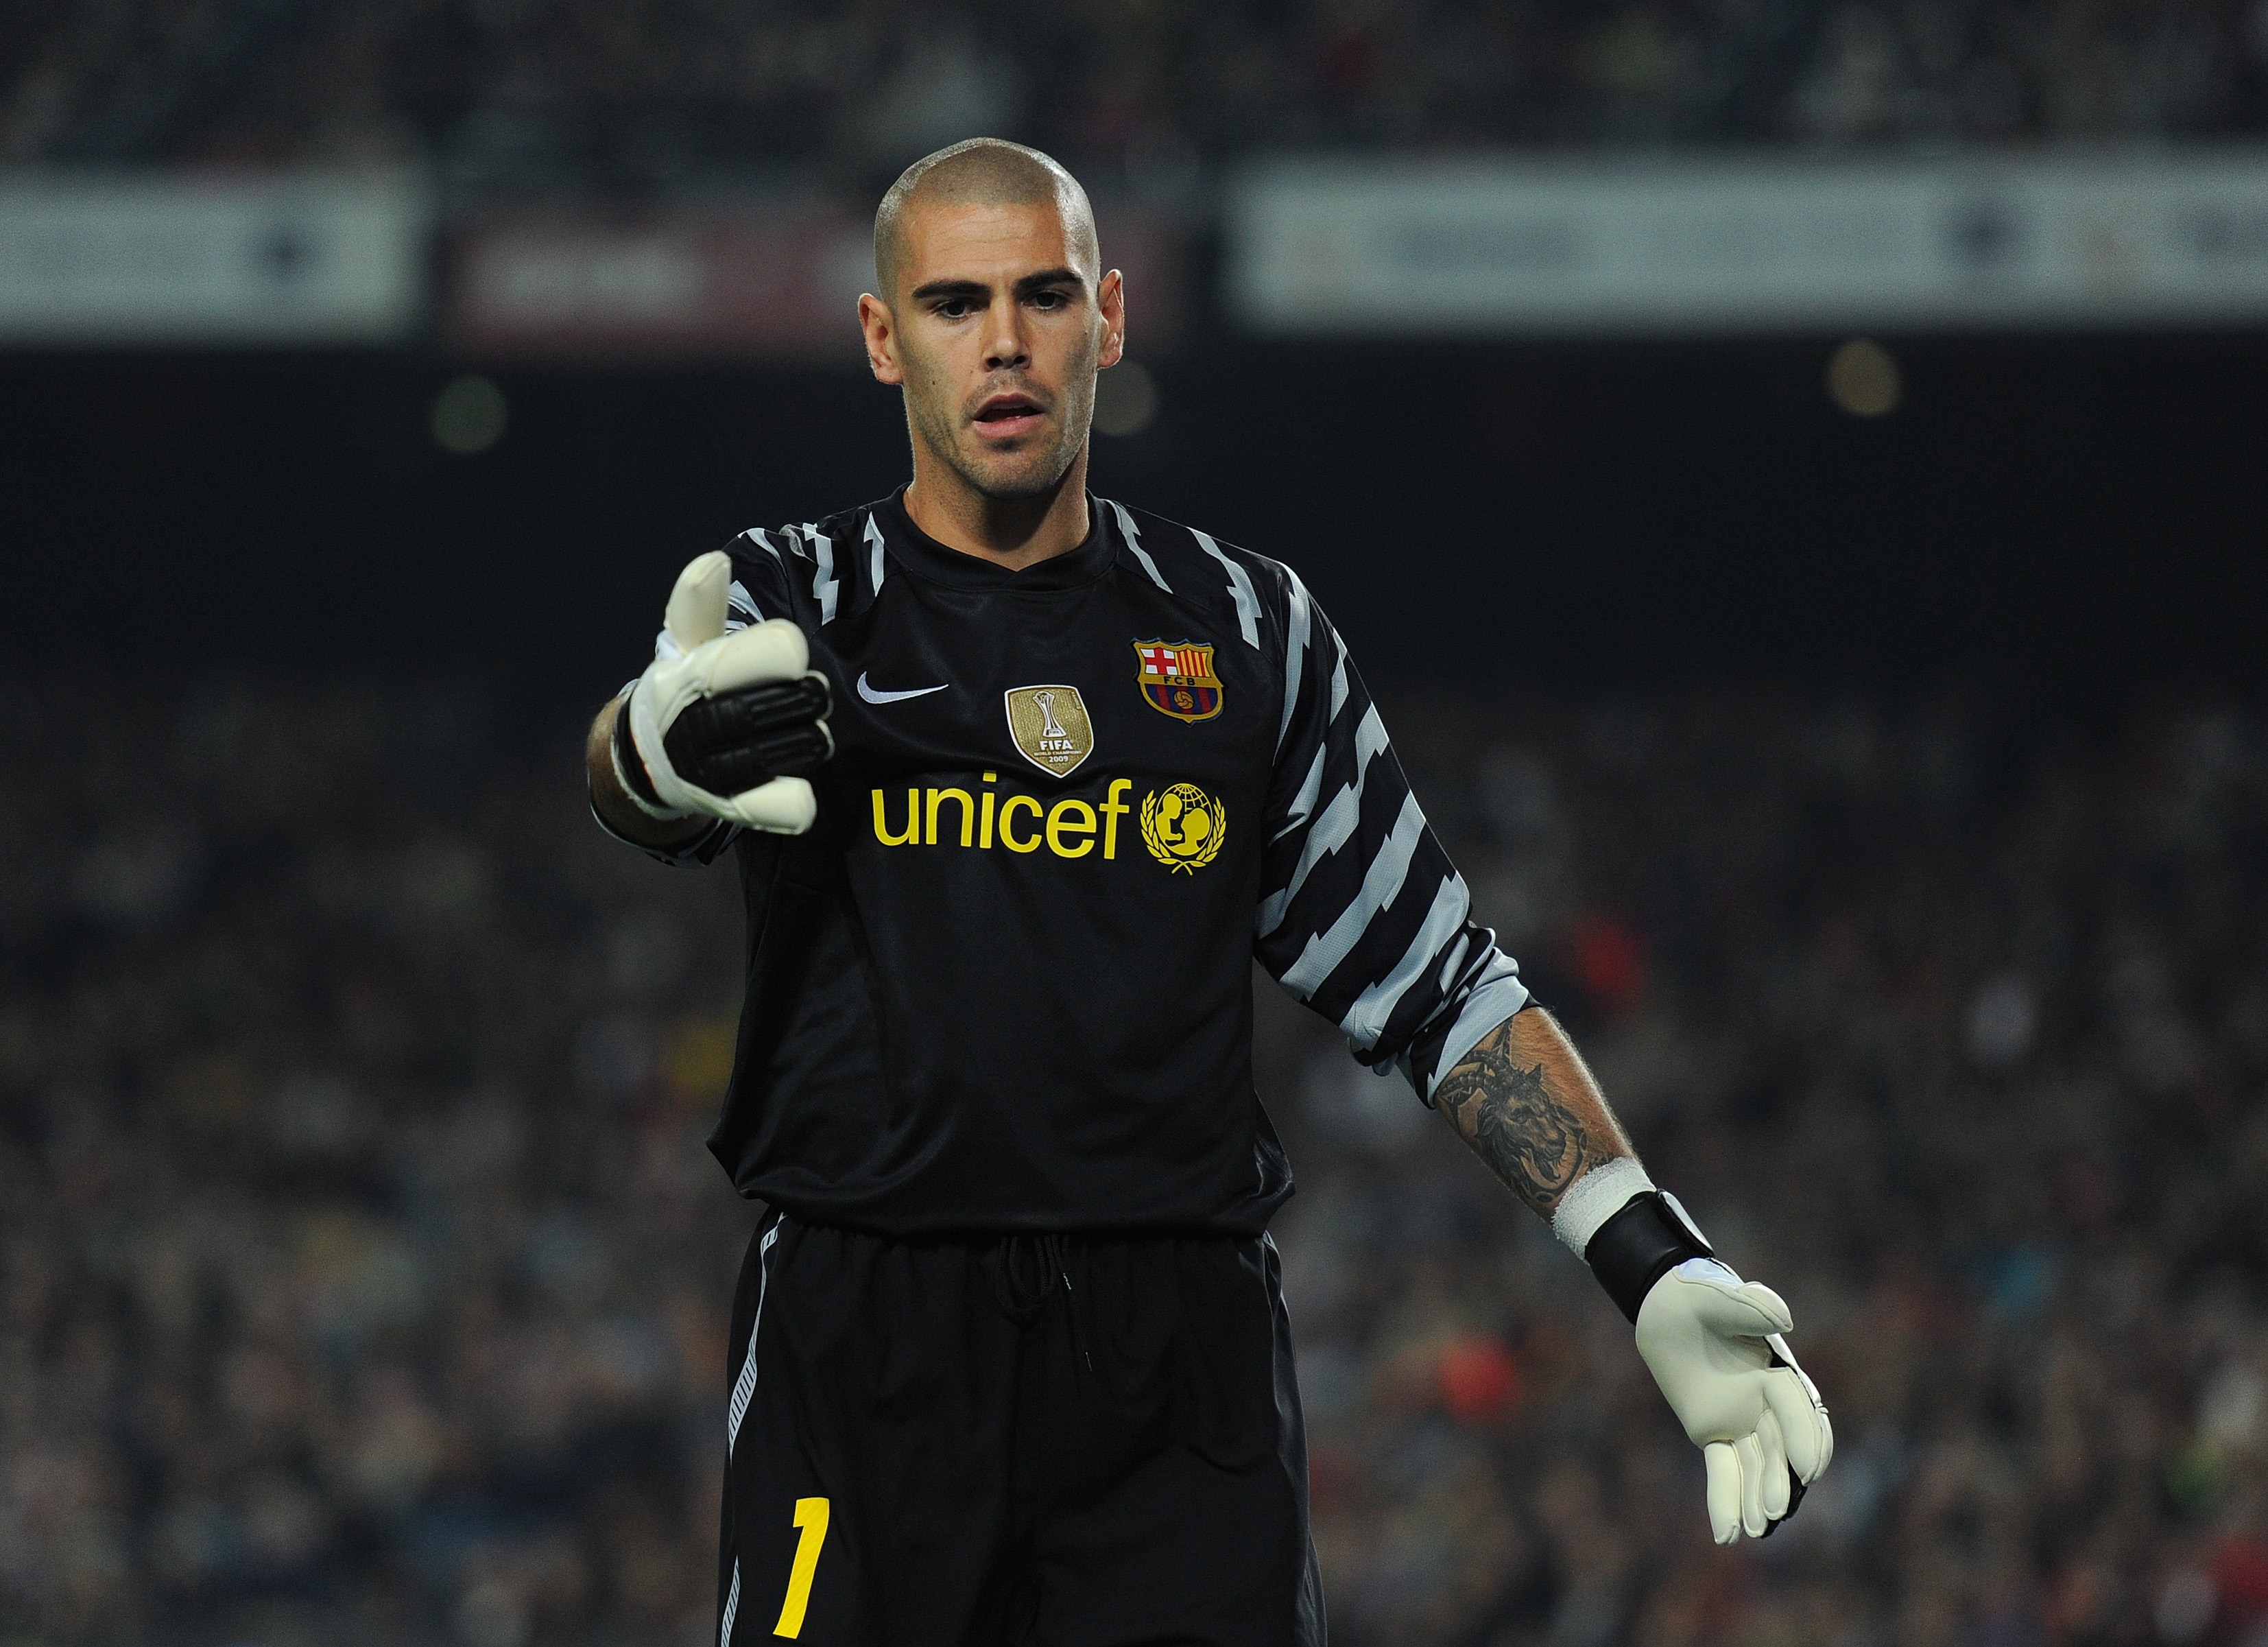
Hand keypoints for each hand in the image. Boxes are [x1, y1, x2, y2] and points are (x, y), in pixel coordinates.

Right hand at [616, 552, 832, 833]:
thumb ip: (699, 603)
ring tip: (805, 725)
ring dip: (810, 737)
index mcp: (686, 678)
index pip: (742, 662)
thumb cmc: (685, 688)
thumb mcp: (685, 643)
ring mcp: (714, 775)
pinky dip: (800, 793)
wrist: (655, 762)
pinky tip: (793, 774)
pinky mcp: (735, 811)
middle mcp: (694, 729)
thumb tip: (714, 561)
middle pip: (780, 707)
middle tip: (809, 689)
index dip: (778, 653)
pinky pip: (790, 806)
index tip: (789, 651)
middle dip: (806, 694)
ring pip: (793, 752)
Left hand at [1634, 1258, 1832, 1544]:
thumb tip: (1783, 1320)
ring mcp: (1741, 1421)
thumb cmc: (1699, 1296)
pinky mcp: (1713, 1432)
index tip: (1807, 1468)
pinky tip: (1726, 1534)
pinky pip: (1722, 1470)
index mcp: (1777, 1371)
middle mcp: (1766, 1403)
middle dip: (1781, 1480)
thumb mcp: (1718, 1294)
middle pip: (1780, 1447)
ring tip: (1754, 1530)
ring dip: (1756, 1498)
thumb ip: (1751, 1305)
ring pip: (1755, 1467)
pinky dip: (1724, 1500)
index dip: (1805, 1437)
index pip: (1797, 1409)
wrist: (1668, 1307)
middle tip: (1777, 1510)